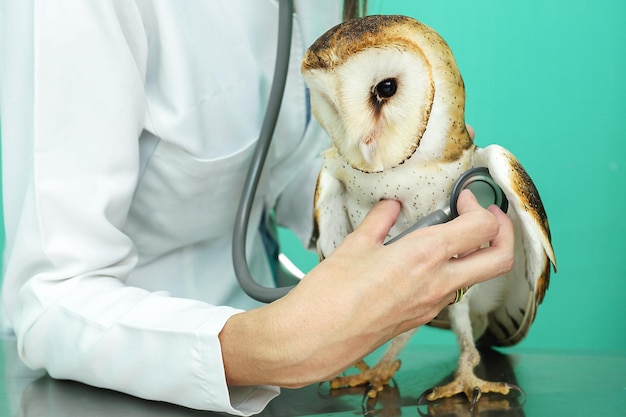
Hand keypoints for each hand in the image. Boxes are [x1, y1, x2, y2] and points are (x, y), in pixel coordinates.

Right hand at [220, 190, 513, 387]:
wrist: (315, 338)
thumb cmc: (331, 293)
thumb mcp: (355, 245)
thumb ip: (380, 220)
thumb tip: (392, 206)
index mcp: (425, 255)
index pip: (481, 228)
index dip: (480, 207)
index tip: (462, 198)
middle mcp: (438, 283)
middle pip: (499, 260)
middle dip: (503, 234)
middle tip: (485, 217)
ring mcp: (432, 305)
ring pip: (476, 278)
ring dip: (474, 254)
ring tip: (448, 237)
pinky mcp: (420, 319)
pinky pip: (450, 293)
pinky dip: (450, 273)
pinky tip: (423, 263)